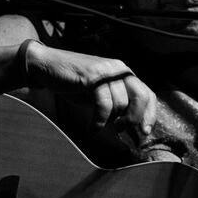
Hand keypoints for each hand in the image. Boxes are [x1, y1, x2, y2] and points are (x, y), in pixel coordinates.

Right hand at [26, 42, 156, 134]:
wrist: (48, 65)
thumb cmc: (74, 82)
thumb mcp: (100, 93)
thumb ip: (116, 103)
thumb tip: (129, 126)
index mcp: (123, 73)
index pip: (147, 93)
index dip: (150, 114)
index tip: (145, 132)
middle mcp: (118, 70)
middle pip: (140, 97)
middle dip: (134, 119)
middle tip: (122, 131)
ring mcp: (106, 72)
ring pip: (121, 103)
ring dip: (110, 122)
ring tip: (98, 127)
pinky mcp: (93, 77)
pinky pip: (104, 104)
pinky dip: (99, 121)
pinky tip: (92, 129)